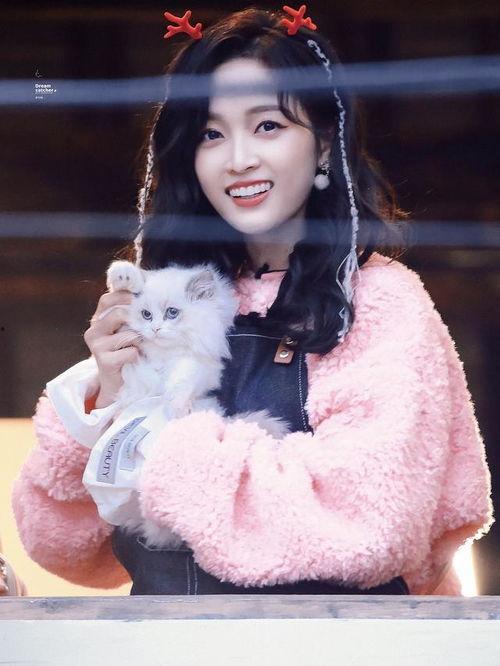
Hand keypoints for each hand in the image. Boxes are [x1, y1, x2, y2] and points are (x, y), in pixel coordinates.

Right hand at [84, 290, 141, 408]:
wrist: (116, 382)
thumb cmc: (124, 351)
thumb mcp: (124, 331)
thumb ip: (128, 316)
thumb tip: (146, 298)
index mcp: (98, 320)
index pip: (107, 299)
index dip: (123, 296)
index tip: (140, 296)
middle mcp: (93, 331)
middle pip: (118, 314)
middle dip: (137, 320)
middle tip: (147, 326)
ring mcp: (97, 346)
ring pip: (128, 334)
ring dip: (139, 341)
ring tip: (139, 347)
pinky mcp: (104, 361)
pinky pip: (130, 351)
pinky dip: (137, 355)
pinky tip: (134, 359)